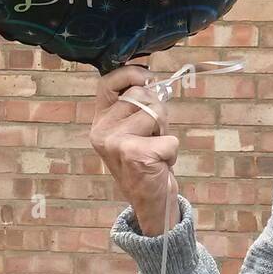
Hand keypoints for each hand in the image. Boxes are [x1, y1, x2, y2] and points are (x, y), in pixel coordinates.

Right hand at [89, 64, 179, 235]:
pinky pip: (169, 140)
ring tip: (156, 149)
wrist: (149, 200)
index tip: (147, 76)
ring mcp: (116, 143)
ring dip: (165, 132)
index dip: (130, 73)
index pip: (107, 83)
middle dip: (158, 111)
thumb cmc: (147, 161)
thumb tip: (152, 77)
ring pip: (156, 113)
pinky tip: (160, 165)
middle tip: (155, 134)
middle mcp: (102, 131)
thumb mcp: (136, 130)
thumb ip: (139, 106)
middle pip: (141, 95)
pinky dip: (172, 152)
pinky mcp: (135, 155)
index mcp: (100, 121)